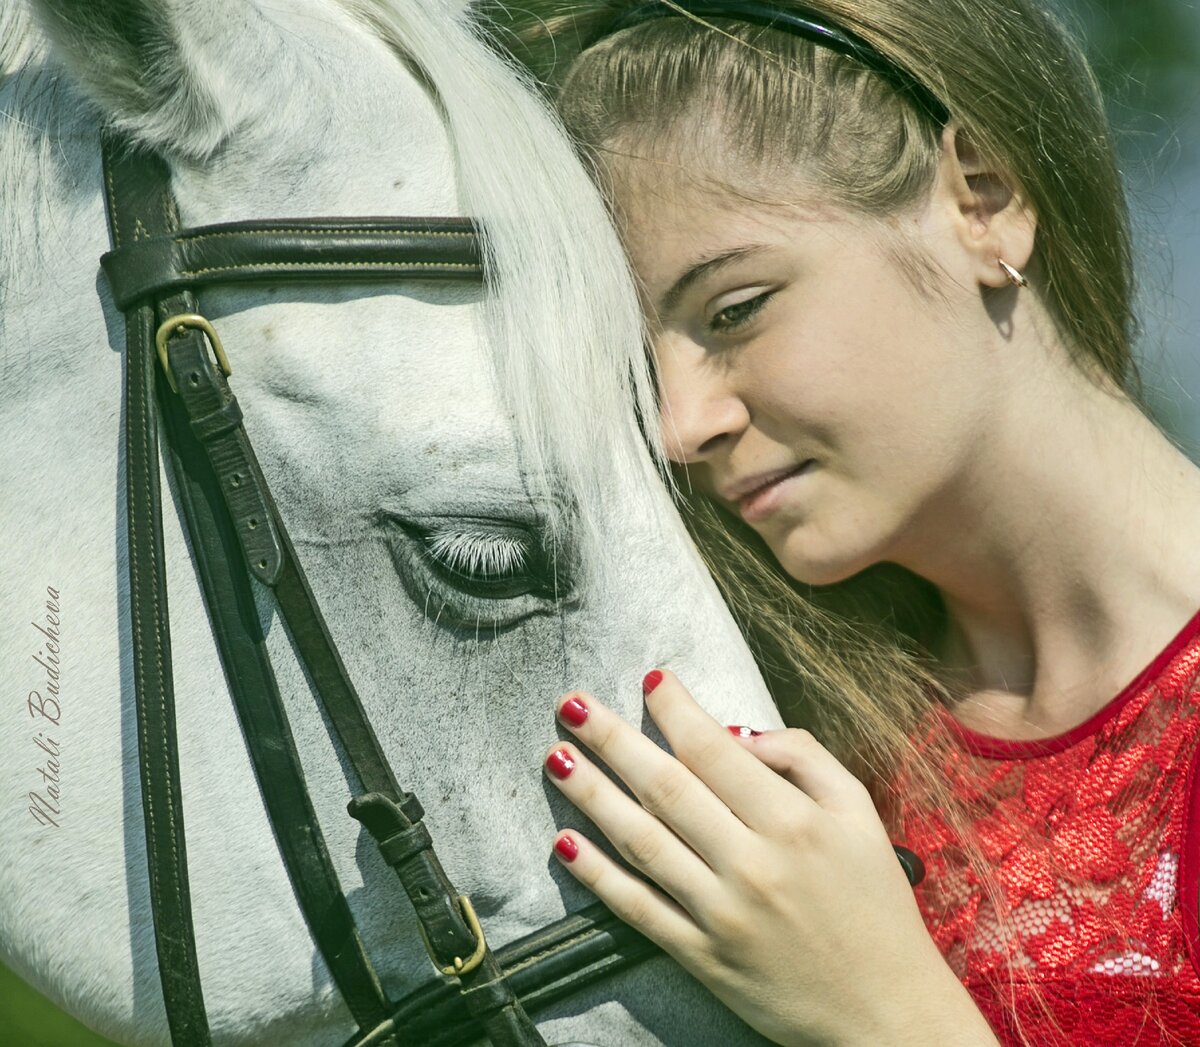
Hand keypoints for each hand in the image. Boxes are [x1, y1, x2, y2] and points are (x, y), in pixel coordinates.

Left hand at [543, 670, 998, 1046]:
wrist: (887, 1013)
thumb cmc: (875, 904)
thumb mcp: (860, 813)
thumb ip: (804, 759)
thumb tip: (735, 733)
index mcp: (793, 821)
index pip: (714, 750)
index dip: (675, 709)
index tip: (650, 679)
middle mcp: (751, 863)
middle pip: (665, 786)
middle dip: (612, 738)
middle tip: (572, 704)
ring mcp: (720, 913)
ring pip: (641, 841)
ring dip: (591, 795)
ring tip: (556, 756)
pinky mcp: (701, 957)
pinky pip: (638, 908)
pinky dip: (597, 877)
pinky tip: (565, 843)